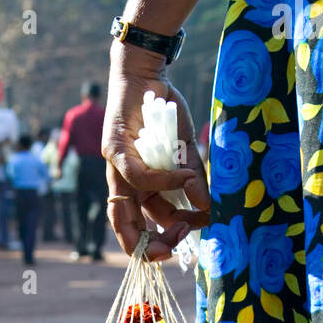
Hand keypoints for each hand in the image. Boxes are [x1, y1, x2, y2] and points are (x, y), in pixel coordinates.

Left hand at [103, 42, 210, 260]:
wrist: (148, 75)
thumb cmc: (165, 114)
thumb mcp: (185, 152)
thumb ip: (194, 181)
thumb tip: (208, 208)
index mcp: (138, 191)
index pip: (143, 229)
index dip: (160, 243)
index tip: (189, 240)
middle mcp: (123, 185)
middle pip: (128, 230)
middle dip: (153, 248)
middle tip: (180, 247)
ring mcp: (115, 170)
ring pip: (126, 212)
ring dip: (160, 222)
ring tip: (189, 222)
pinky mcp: (114, 151)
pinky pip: (138, 177)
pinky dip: (164, 181)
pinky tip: (185, 177)